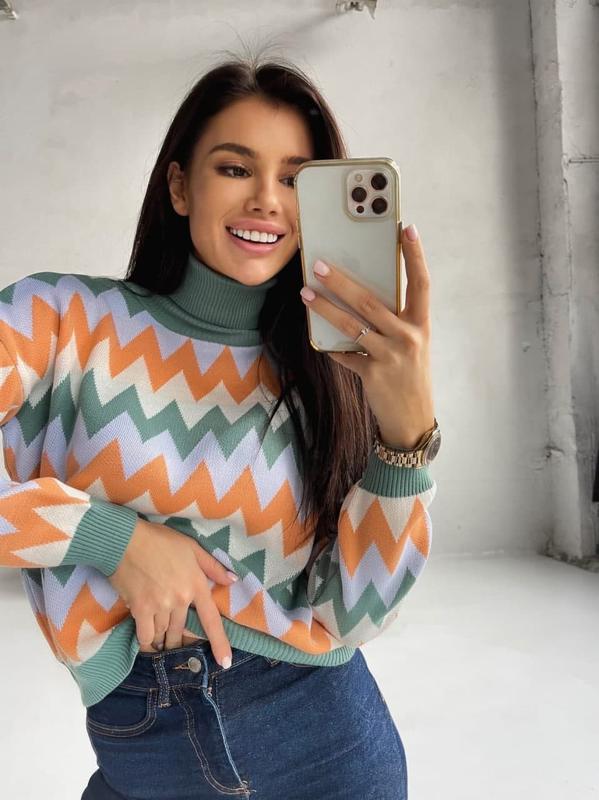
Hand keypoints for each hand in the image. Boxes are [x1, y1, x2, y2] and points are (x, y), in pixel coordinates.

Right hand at [108, 517, 237, 666]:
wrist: (125, 540)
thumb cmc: (160, 540)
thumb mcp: (192, 547)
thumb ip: (212, 566)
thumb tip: (232, 581)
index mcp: (196, 584)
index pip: (211, 620)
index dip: (220, 643)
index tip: (225, 663)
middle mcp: (180, 599)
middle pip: (182, 630)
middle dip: (181, 641)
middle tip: (179, 646)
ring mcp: (160, 605)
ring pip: (164, 633)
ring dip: (163, 641)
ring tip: (162, 644)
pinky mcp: (140, 609)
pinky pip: (145, 635)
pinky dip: (147, 642)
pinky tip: (148, 645)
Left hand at [299, 222, 434, 447]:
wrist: (412, 420)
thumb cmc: (410, 376)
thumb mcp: (411, 345)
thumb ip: (393, 322)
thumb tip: (359, 297)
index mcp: (421, 325)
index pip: (421, 283)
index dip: (416, 255)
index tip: (406, 228)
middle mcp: (408, 337)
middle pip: (372, 301)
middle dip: (342, 280)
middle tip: (319, 264)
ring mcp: (391, 356)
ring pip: (352, 325)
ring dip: (325, 308)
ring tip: (306, 293)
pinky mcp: (373, 374)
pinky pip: (345, 353)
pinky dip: (331, 346)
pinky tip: (318, 338)